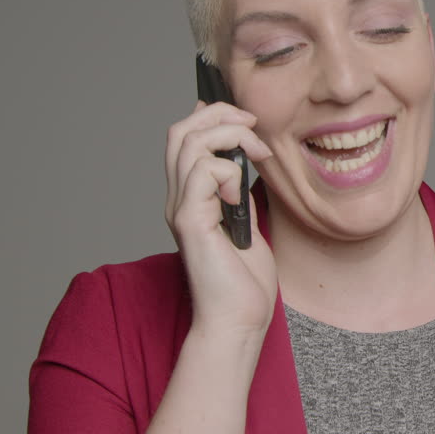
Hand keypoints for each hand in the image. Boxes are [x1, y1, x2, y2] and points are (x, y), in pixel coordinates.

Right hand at [165, 100, 276, 338]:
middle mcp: (177, 199)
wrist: (239, 319)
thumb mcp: (246, 223)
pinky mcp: (190, 221)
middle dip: (220, 114)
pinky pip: (204, 171)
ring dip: (231, 136)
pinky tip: (239, 197)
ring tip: (257, 156)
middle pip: (180, 131)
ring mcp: (180, 209)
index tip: (248, 120)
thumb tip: (243, 159)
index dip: (211, 115)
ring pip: (189, 142)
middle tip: (254, 126)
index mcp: (189, 198)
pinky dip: (229, 172)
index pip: (184, 138)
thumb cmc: (244, 281)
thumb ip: (237, 192)